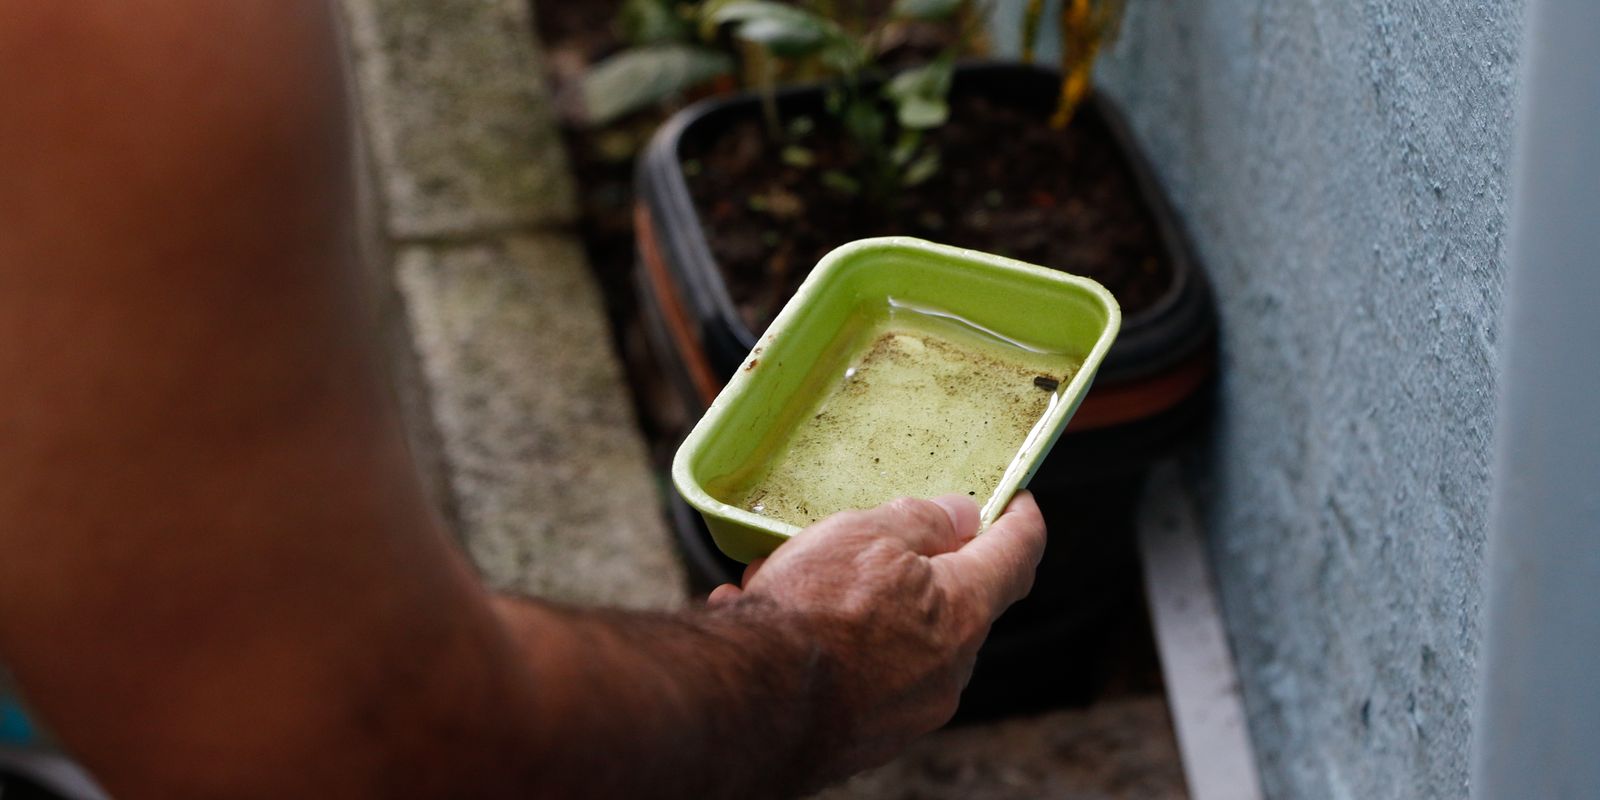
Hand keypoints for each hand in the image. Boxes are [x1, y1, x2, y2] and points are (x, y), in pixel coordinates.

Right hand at [708, 491, 1046, 779]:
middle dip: (916, 567)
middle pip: (954, 602)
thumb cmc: (812, 613)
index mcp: (964, 609)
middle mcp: (950, 669)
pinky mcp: (870, 736)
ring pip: (897, 639)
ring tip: (791, 582)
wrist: (753, 705)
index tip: (1016, 501)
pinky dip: (829, 648)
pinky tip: (773, 624)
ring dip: (858, 607)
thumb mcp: (867, 535)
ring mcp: (912, 709)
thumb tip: (961, 516)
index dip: (1021, 519)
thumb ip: (922, 521)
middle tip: (868, 539)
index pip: (1018, 554)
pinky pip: (859, 675)